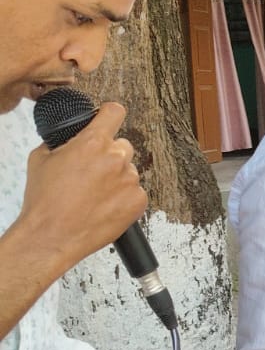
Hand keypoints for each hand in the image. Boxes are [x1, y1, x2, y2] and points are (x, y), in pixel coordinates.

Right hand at [17, 103, 145, 274]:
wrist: (51, 236)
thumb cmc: (44, 201)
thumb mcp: (40, 159)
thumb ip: (60, 143)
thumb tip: (69, 138)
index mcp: (92, 143)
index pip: (114, 112)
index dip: (109, 114)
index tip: (108, 117)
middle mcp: (116, 158)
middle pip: (122, 145)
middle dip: (108, 155)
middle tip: (91, 172)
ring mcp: (130, 180)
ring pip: (128, 171)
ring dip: (116, 178)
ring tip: (93, 195)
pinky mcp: (138, 201)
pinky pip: (135, 192)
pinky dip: (123, 197)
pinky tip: (104, 206)